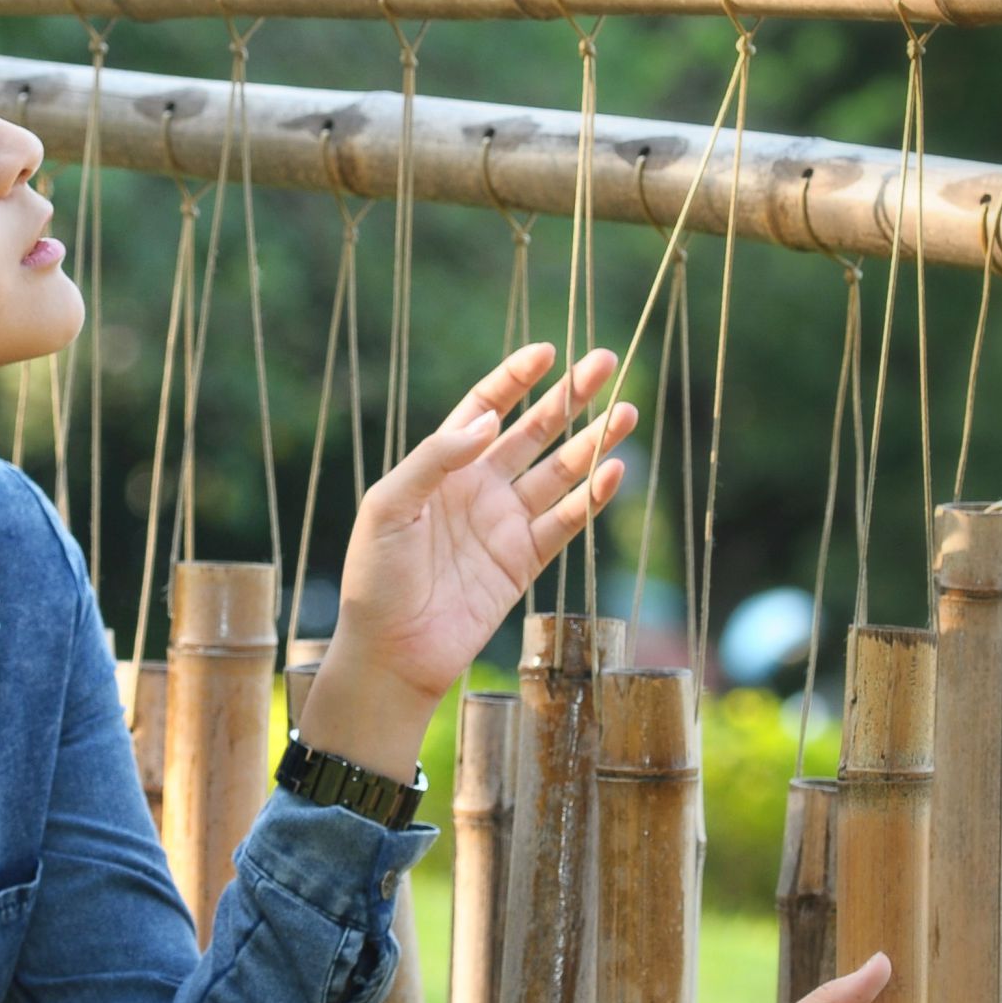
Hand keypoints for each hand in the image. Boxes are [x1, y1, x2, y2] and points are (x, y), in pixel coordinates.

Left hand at [323, 343, 635, 719]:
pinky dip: (592, 497)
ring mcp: (505, 524)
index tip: (548, 351)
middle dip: (570, 397)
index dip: (516, 379)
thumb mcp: (389, 506)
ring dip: (594, 442)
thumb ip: (434, 458)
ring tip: (626, 412)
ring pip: (560, 472)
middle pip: (535, 431)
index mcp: (443, 467)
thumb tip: (488, 422)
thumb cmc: (375, 576)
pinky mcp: (524, 563)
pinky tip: (614, 471)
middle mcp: (480, 488)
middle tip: (605, 362)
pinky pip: (566, 522)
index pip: (486, 408)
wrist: (390, 651)